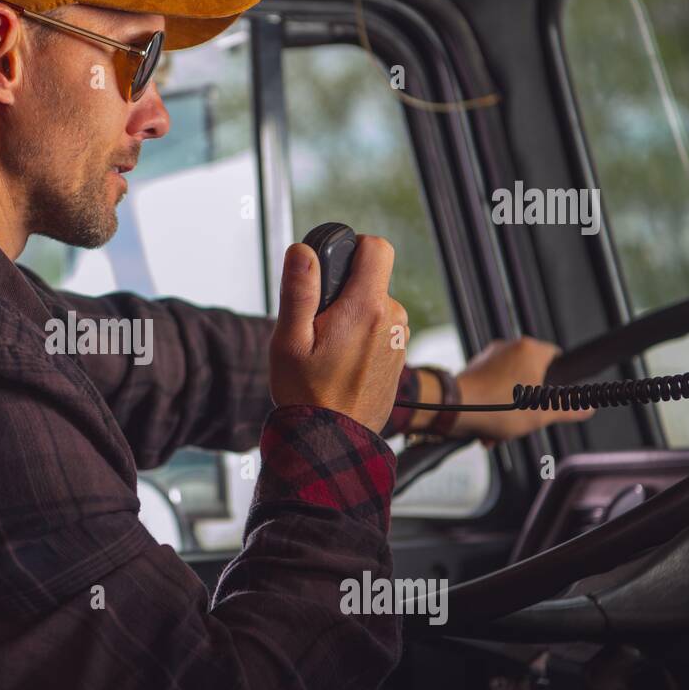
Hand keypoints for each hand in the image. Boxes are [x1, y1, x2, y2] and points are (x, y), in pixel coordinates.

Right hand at [269, 236, 407, 433]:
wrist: (333, 441)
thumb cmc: (307, 395)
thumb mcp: (289, 341)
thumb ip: (298, 291)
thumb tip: (303, 250)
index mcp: (367, 309)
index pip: (377, 247)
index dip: (352, 247)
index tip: (329, 271)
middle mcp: (392, 319)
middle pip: (370, 279)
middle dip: (343, 291)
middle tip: (316, 326)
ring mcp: (399, 338)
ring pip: (373, 304)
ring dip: (351, 316)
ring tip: (327, 350)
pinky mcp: (398, 355)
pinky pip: (379, 328)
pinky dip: (360, 336)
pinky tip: (341, 363)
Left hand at [451, 336, 594, 445]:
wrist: (452, 409)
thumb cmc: (495, 406)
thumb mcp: (542, 413)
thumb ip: (569, 408)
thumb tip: (586, 407)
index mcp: (530, 350)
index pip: (557, 357)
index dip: (561, 379)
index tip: (559, 396)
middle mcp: (508, 348)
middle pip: (532, 376)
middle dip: (530, 403)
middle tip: (527, 420)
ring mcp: (488, 358)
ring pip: (510, 387)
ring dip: (509, 411)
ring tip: (503, 430)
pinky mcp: (472, 370)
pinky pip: (491, 390)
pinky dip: (492, 408)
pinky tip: (489, 429)